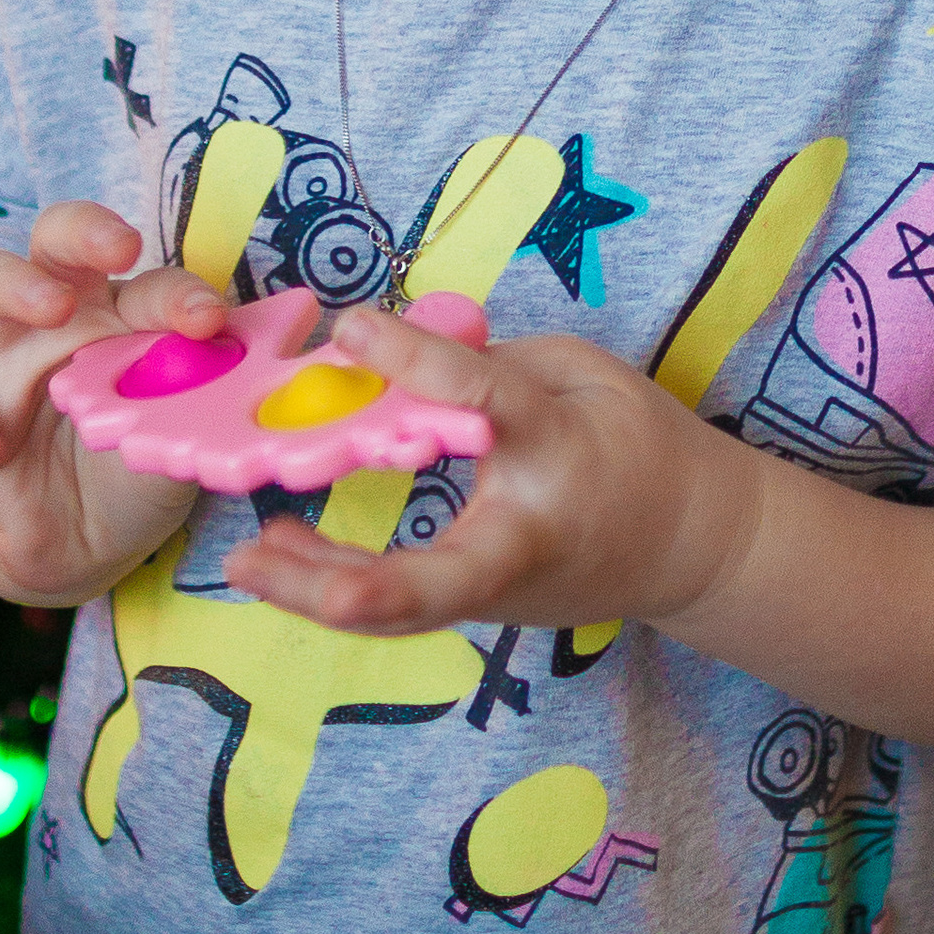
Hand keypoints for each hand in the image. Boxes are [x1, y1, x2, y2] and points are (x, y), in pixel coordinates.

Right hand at [0, 203, 233, 608]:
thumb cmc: (140, 456)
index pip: (146, 282)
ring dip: (15, 286)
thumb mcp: (185, 430)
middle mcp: (60, 320)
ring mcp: (5, 364)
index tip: (206, 320)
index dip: (177, 293)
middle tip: (117, 251)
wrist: (86, 539)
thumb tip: (298, 346)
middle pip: (55, 244)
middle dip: (83, 233)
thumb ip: (220, 390)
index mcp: (122, 314)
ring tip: (47, 308)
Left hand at [223, 307, 745, 638]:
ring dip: (318, 590)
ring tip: (243, 562)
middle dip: (352, 583)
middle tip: (259, 556)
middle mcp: (525, 541)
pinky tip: (273, 559)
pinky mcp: (481, 607)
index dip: (420, 364)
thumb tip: (386, 356)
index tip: (352, 326)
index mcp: (560, 457)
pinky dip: (337, 584)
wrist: (690, 545)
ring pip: (407, 608)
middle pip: (437, 579)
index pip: (486, 406)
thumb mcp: (580, 375)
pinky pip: (404, 600)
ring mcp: (502, 591)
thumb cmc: (635, 444)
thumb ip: (485, 367)